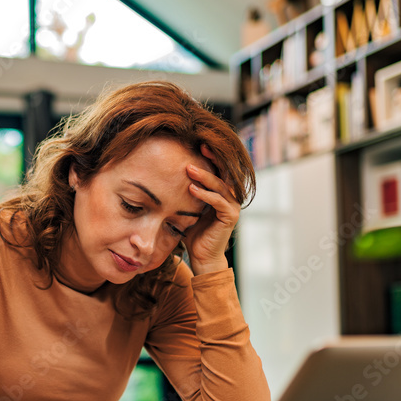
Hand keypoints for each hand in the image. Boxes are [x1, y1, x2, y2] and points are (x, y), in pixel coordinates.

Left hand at [184, 144, 239, 274]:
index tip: (197, 144)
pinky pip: (218, 202)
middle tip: (199, 147)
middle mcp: (230, 196)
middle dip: (212, 159)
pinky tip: (192, 189)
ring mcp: (232, 206)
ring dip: (205, 176)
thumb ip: (187, 192)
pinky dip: (205, 194)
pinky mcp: (230, 217)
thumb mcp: (189, 207)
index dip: (211, 156)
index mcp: (222, 192)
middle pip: (224, 172)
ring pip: (220, 186)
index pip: (219, 169)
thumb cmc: (193, 231)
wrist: (202, 256)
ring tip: (189, 169)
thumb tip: (168, 174)